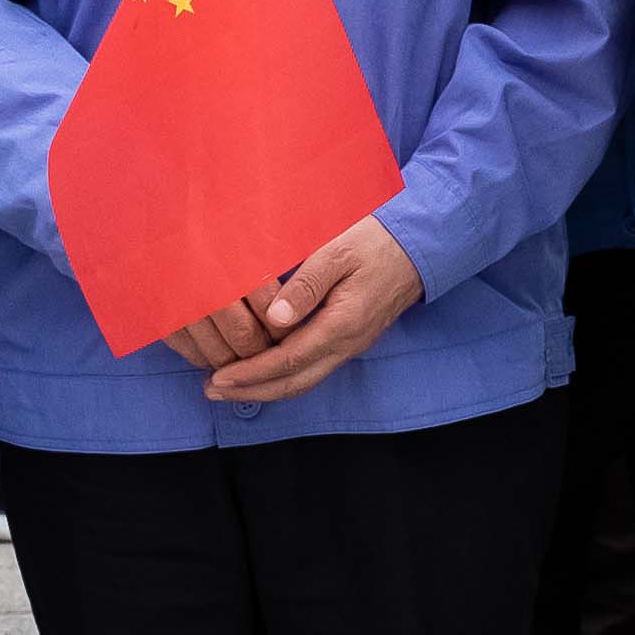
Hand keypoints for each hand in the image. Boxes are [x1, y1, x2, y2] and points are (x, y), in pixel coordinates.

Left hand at [183, 217, 430, 406]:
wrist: (420, 245)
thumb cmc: (375, 242)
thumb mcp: (337, 252)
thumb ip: (306, 286)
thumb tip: (274, 319)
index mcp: (342, 324)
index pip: (288, 360)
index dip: (251, 373)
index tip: (219, 378)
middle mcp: (348, 344)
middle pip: (294, 383)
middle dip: (252, 391)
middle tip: (214, 391)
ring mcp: (352, 345)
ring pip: (305, 380)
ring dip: (266, 388)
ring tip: (231, 388)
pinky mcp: (352, 340)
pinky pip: (314, 368)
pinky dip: (284, 376)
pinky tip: (264, 370)